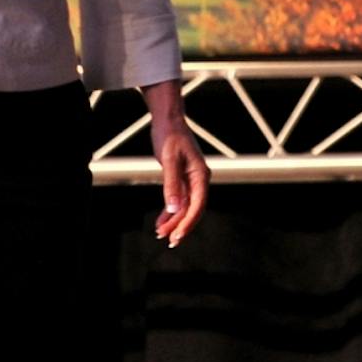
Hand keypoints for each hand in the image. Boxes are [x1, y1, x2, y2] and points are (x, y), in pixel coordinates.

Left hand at [144, 84, 209, 247]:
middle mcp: (199, 180)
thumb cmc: (169, 136)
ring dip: (173, 220)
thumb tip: (174, 209)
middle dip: (180, 225)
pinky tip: (161, 222)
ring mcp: (191, 180)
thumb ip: (171, 184)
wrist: (167, 120)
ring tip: (160, 233)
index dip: (188, 222)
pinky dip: (170, 211)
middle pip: (192, 209)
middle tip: (168, 240)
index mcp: (201, 175)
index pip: (198, 205)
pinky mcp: (182, 180)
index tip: (177, 235)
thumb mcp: (169, 158)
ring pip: (185, 207)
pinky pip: (179, 200)